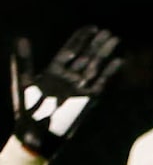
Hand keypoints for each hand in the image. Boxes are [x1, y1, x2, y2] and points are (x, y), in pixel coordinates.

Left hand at [12, 26, 120, 158]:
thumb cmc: (26, 112)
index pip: (70, 51)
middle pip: (86, 57)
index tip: (92, 27)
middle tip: (108, 32)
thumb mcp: (23, 82)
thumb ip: (24, 61)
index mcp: (54, 73)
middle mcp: (69, 79)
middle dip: (97, 44)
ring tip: (115, 40)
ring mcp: (79, 89)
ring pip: (95, 67)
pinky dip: (110, 72)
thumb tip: (22, 39)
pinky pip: (101, 83)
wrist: (36, 136)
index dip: (81, 39)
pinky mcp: (88, 100)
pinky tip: (118, 62)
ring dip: (105, 54)